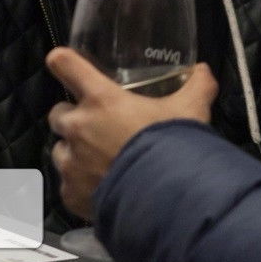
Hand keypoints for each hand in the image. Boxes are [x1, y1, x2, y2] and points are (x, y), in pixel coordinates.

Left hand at [45, 47, 217, 219]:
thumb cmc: (173, 148)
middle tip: (98, 126)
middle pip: (57, 113)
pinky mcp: (71, 193)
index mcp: (100, 99)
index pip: (65, 64)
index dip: (62, 61)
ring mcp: (71, 163)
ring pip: (60, 151)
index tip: (61, 62)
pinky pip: (68, 186)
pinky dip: (81, 186)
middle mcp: (78, 127)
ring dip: (74, 153)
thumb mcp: (191, 111)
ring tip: (101, 162)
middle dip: (73, 118)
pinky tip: (103, 188)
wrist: (165, 200)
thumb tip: (203, 72)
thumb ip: (197, 86)